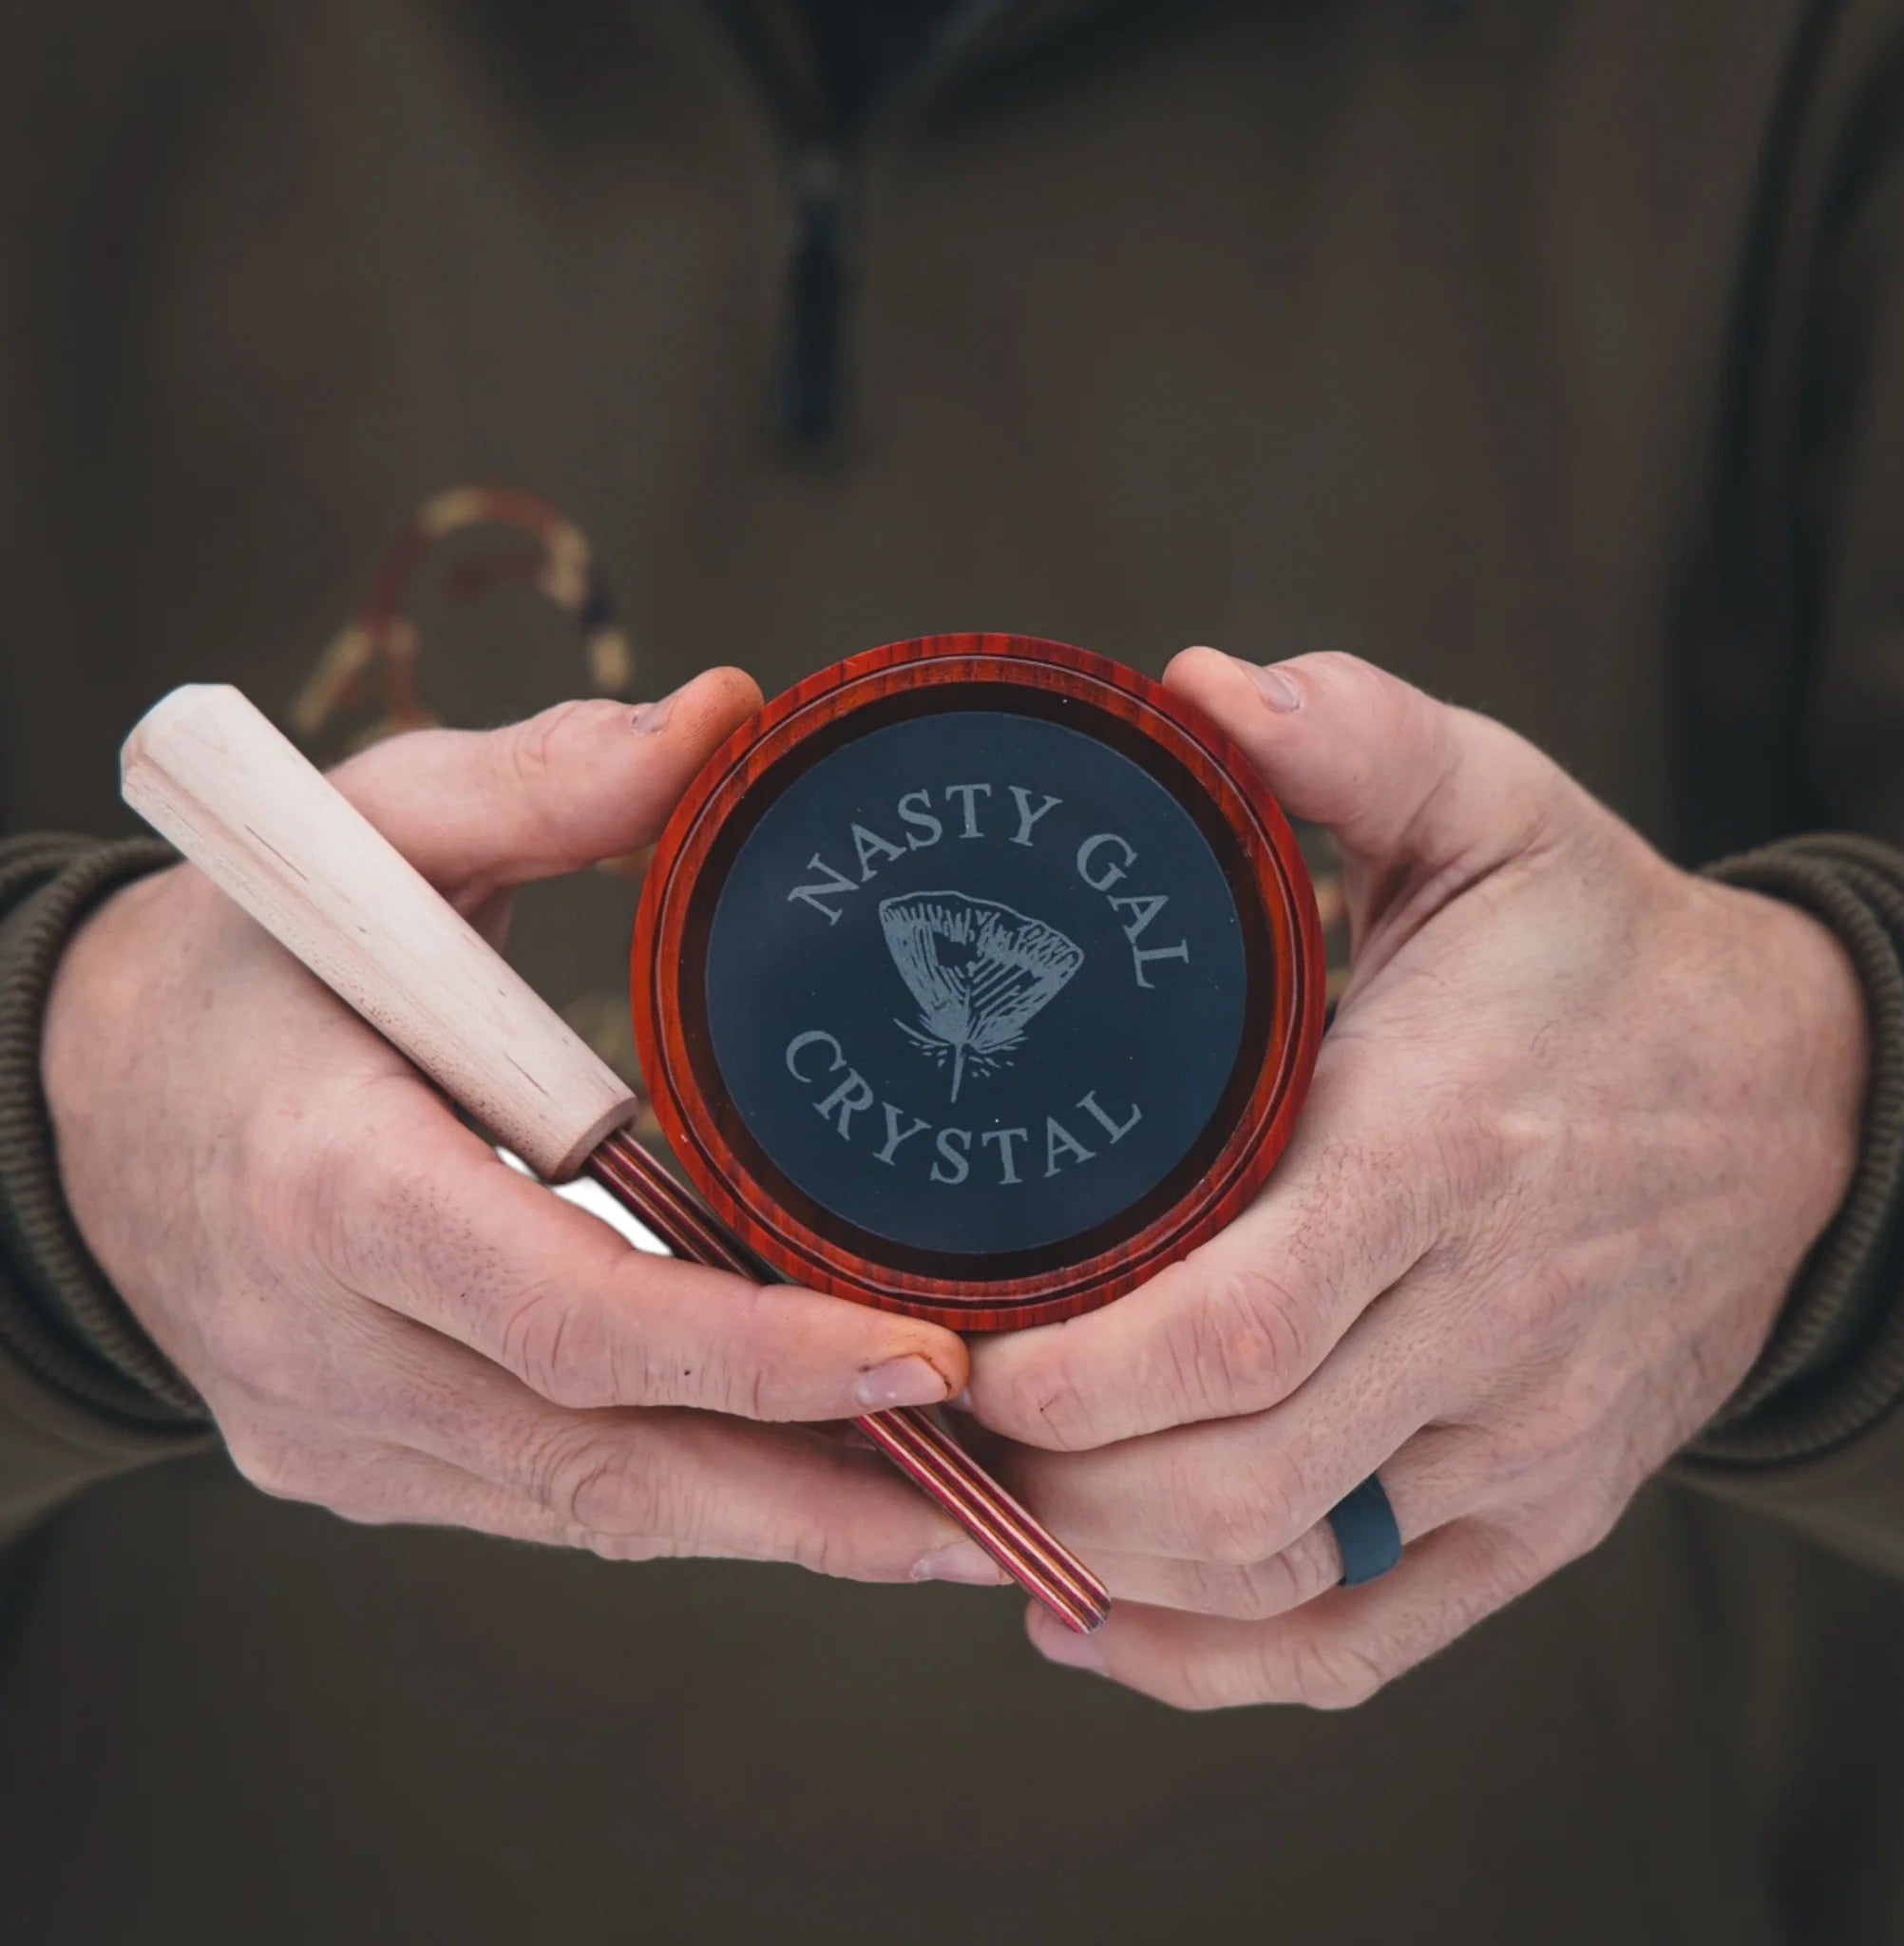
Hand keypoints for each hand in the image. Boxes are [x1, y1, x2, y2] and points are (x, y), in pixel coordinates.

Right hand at [44, 679, 995, 1585]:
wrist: (85, 1099)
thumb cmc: (252, 957)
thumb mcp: (370, 828)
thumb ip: (544, 780)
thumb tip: (728, 719)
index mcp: (331, 1180)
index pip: (570, 1314)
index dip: (756, 1356)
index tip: (922, 1364)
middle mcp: (326, 1342)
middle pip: (605, 1461)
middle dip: (812, 1498)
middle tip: (998, 1509)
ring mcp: (333, 1428)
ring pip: (587, 1511)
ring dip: (771, 1519)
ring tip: (947, 1515)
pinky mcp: (352, 1464)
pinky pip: (543, 1503)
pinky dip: (682, 1494)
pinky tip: (806, 1480)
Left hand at [970, 649, 1869, 1705]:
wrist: (1800, 1098)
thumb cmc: (1603, 953)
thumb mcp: (1496, 805)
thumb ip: (1354, 736)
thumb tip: (1195, 685)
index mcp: (1445, 1150)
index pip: (1235, 1326)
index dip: (1068, 1376)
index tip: (943, 1347)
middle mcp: (1491, 1321)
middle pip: (1237, 1482)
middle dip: (1051, 1481)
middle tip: (923, 1415)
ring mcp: (1527, 1440)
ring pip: (1290, 1577)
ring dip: (1110, 1566)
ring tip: (983, 1499)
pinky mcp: (1546, 1510)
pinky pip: (1379, 1638)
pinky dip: (1223, 1662)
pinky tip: (1097, 1620)